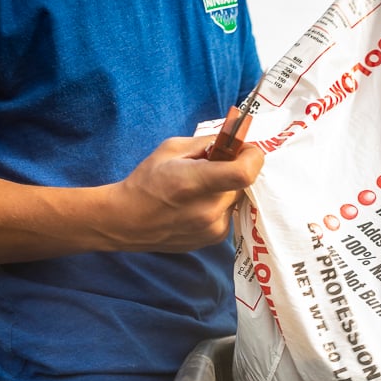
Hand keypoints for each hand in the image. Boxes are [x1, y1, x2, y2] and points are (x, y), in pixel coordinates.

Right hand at [107, 135, 263, 251]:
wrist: (128, 222)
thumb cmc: (146, 182)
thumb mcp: (171, 149)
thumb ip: (207, 144)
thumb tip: (234, 141)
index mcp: (194, 183)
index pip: (244, 173)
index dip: (253, 157)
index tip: (244, 149)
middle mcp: (208, 210)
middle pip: (242, 183)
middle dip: (233, 169)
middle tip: (213, 165)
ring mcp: (213, 229)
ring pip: (236, 198)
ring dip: (226, 188)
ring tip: (199, 188)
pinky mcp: (215, 239)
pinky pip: (229, 213)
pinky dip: (220, 204)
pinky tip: (197, 205)